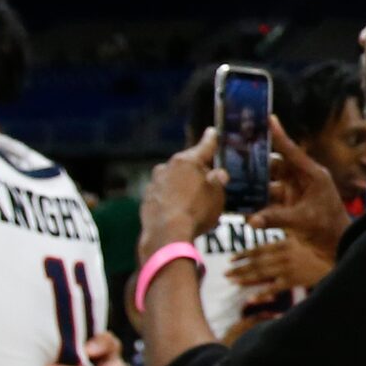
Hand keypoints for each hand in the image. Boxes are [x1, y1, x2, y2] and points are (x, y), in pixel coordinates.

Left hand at [140, 133, 224, 257]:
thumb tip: (218, 174)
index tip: (212, 131)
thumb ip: (217, 182)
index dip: (211, 139)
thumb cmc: (197, 211)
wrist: (166, 234)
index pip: (204, 146)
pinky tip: (178, 212)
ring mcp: (155, 182)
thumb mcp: (216, 196)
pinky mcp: (146, 198)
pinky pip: (163, 194)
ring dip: (182, 186)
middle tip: (207, 184)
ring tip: (192, 204)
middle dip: (196, 171)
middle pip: (186, 164)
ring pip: (173, 179)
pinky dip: (171, 199)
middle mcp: (168, 166)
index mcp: (187, 161)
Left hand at [228, 235, 332, 295]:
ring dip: (245, 278)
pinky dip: (261, 293)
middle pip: (256, 261)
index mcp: (285, 242)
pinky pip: (274, 288)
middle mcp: (283, 253)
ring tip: (232, 282)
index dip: (244, 254)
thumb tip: (276, 247)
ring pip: (261, 273)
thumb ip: (290, 243)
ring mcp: (288, 267)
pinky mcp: (294, 280)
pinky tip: (250, 299)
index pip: (259, 248)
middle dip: (239, 267)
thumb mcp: (305, 241)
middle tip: (225, 273)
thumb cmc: (325, 249)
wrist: (340, 255)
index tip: (231, 259)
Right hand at [247, 120, 349, 258]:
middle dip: (256, 164)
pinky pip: (268, 201)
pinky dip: (256, 204)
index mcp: (311, 174)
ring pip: (268, 184)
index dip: (278, 135)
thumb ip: (276, 219)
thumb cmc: (327, 229)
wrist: (336, 248)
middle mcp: (301, 180)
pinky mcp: (287, 207)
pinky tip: (240, 205)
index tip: (267, 118)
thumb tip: (250, 220)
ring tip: (232, 182)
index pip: (291, 151)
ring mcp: (293, 193)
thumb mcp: (302, 221)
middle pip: (274, 166)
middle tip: (235, 157)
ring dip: (253, 186)